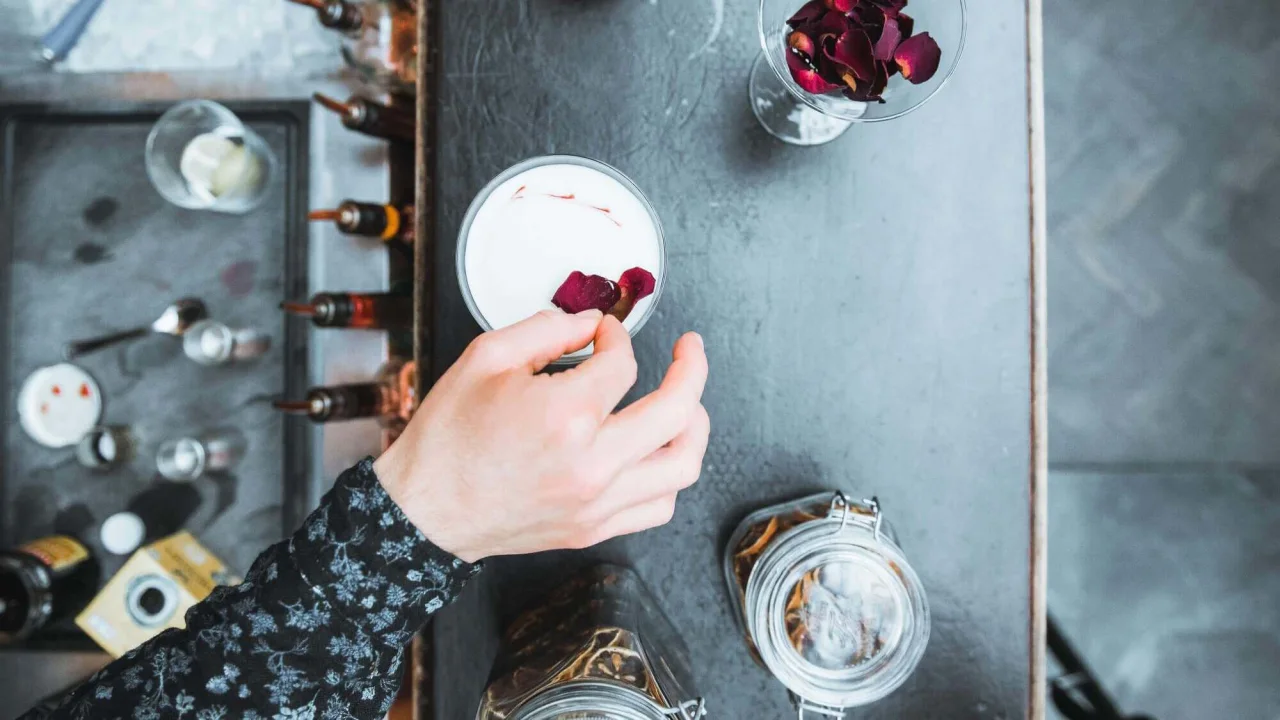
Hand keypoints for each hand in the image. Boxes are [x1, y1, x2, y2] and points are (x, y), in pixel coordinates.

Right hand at [375, 309, 709, 561]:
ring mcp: (597, 503)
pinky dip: (669, 474)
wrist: (424, 510)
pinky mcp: (594, 528)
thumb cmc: (448, 438)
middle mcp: (591, 463)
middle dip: (690, 369)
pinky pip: (659, 505)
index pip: (623, 364)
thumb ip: (548, 329)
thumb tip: (593, 324)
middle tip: (689, 351)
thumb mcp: (486, 357)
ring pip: (683, 465)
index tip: (604, 334)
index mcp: (565, 415)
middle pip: (678, 411)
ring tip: (687, 403)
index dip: (617, 338)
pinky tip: (657, 452)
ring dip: (694, 426)